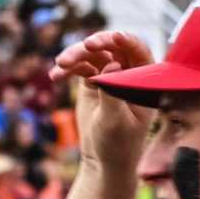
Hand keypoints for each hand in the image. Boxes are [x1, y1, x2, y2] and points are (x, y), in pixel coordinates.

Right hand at [47, 29, 155, 169]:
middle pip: (113, 47)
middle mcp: (129, 74)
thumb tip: (112, 63)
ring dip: (76, 56)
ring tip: (60, 64)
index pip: (139, 52)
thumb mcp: (115, 121)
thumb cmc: (117, 145)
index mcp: (144, 82)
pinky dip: (67, 69)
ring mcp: (110, 76)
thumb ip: (113, 91)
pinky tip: (55, 76)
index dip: (127, 41)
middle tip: (84, 46)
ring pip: (93, 55)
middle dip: (97, 44)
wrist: (103, 161)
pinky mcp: (93, 82)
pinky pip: (80, 67)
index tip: (113, 37)